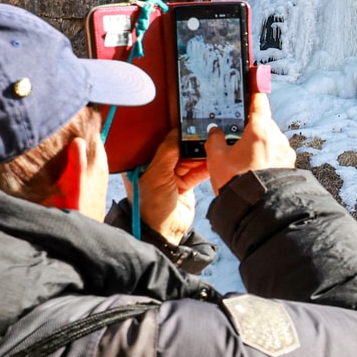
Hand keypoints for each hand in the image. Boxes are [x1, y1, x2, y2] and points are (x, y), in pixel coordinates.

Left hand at [126, 131, 208, 245]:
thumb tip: (179, 131)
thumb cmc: (151, 206)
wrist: (164, 233)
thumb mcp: (157, 174)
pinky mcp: (186, 185)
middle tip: (203, 134)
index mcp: (143, 164)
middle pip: (177, 149)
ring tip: (212, 145)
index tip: (186, 123)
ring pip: (189, 159)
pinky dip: (206, 166)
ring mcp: (172, 177)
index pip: (158, 142)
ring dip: (200, 154)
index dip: (172, 132)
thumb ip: (168, 151)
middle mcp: (157, 168)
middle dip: (190, 143)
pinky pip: (198, 171)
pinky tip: (214, 158)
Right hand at [206, 93, 294, 192]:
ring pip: (272, 139)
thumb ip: (215, 140)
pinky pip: (278, 153)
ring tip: (246, 160)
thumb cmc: (237, 182)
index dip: (256, 92)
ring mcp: (285, 151)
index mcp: (259, 130)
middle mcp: (277, 137)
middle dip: (253, 129)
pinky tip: (257, 168)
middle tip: (239, 140)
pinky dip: (269, 156)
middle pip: (264, 123)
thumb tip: (215, 132)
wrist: (257, 207)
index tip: (256, 83)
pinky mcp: (290, 164)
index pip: (259, 103)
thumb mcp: (217, 159)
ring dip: (261, 144)